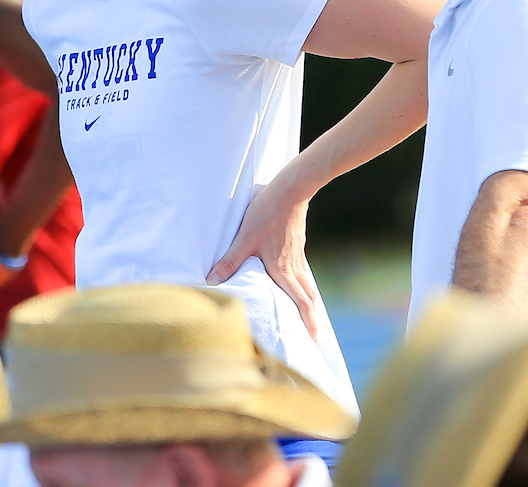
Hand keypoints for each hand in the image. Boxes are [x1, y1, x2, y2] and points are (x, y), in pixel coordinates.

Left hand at [206, 180, 319, 337]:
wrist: (291, 188)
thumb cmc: (267, 213)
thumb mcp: (245, 238)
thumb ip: (230, 261)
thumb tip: (213, 280)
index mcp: (283, 269)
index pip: (301, 301)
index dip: (308, 321)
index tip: (314, 339)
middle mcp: (294, 265)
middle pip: (308, 296)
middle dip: (311, 316)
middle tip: (314, 334)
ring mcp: (298, 253)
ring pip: (306, 282)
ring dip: (307, 300)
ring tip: (307, 311)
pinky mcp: (297, 243)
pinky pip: (302, 269)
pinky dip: (302, 282)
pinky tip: (294, 279)